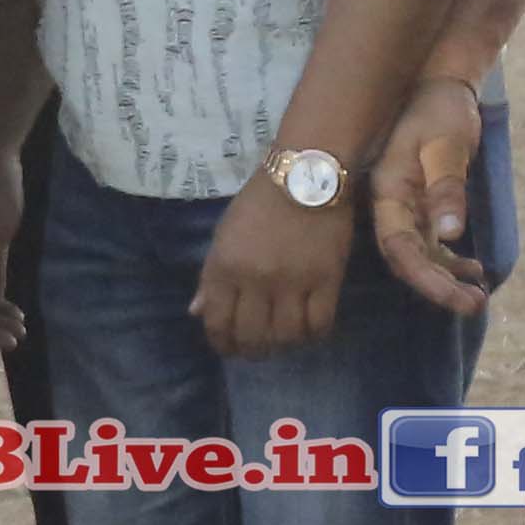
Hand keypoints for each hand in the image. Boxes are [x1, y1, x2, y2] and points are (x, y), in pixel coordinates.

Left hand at [191, 168, 362, 361]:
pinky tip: (309, 329)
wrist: (306, 173)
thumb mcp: (224, 234)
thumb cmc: (260, 202)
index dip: (221, 343)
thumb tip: (197, 313)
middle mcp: (255, 279)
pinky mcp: (327, 280)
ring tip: (283, 340)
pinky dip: (313, 335)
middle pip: (251, 336)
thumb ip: (210, 277)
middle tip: (257, 349)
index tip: (228, 347)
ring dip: (282, 346)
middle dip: (251, 350)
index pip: (217, 322)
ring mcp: (293, 281)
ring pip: (285, 337)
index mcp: (224, 266)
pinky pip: (319, 324)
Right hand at [371, 76, 493, 313]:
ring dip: (447, 277)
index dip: (425, 279)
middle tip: (474, 305)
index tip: (456, 298)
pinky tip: (475, 270)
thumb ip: (446, 189)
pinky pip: (432, 241)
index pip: (400, 248)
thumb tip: (449, 235)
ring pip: (421, 254)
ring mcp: (406, 206)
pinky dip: (451, 259)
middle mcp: (392, 206)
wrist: (440, 84)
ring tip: (479, 296)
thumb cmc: (438, 110)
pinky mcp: (422, 203)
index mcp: (388, 193)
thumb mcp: (446, 145)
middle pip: (408, 259)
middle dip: (439, 287)